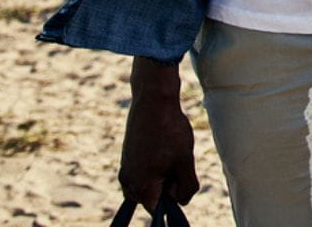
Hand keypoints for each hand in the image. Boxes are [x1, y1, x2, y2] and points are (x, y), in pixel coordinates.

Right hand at [118, 57, 197, 212]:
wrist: (152, 101)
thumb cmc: (170, 131)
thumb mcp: (185, 162)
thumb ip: (186, 188)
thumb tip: (181, 201)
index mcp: (140, 187)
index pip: (159, 209)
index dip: (174, 194)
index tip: (178, 173)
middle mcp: (127, 182)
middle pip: (153, 198)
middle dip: (168, 185)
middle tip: (174, 159)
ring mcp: (125, 171)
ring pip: (150, 185)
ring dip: (163, 175)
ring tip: (168, 152)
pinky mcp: (127, 160)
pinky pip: (143, 174)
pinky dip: (155, 167)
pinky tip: (162, 148)